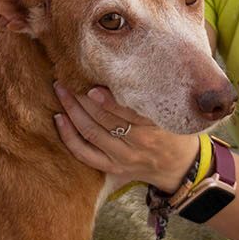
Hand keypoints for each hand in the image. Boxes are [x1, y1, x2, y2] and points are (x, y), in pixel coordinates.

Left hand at [53, 84, 199, 191]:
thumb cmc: (172, 132)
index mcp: (152, 129)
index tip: (92, 85)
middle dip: (82, 98)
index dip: (106, 99)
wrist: (179, 166)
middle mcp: (136, 145)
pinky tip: (59, 118)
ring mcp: (121, 158)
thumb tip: (124, 71)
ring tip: (61, 91)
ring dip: (72, 111)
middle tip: (67, 79)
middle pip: (103, 120)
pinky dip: (68, 136)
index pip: (125, 112)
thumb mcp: (168, 114)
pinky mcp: (111, 168)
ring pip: (90, 133)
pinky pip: (84, 153)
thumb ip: (148, 98)